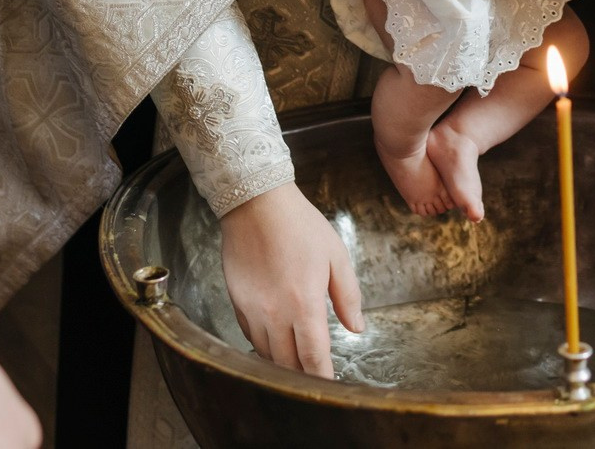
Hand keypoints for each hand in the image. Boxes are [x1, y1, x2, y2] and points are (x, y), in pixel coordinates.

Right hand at [219, 182, 364, 377]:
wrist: (256, 204)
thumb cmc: (300, 226)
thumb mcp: (335, 255)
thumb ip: (348, 295)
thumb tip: (356, 327)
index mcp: (305, 304)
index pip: (313, 357)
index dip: (322, 379)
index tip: (330, 390)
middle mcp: (275, 314)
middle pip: (287, 364)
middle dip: (302, 378)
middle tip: (315, 382)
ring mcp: (253, 311)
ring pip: (266, 355)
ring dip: (282, 365)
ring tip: (296, 369)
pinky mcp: (237, 303)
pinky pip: (250, 337)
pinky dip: (263, 346)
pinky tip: (275, 343)